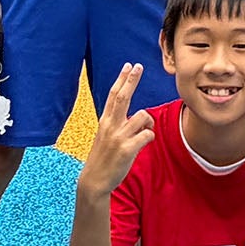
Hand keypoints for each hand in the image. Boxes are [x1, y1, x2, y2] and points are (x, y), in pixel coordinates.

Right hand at [77, 63, 153, 196]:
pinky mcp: (127, 149)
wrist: (94, 180)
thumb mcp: (106, 137)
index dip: (122, 79)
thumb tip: (135, 117)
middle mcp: (110, 126)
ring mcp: (118, 137)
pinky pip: (147, 135)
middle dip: (131, 80)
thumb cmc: (103, 158)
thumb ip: (118, 125)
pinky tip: (144, 143)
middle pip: (122, 97)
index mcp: (105, 121)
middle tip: (138, 66)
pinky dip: (150, 137)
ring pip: (142, 116)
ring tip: (144, 132)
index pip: (113, 95)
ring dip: (148, 122)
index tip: (128, 65)